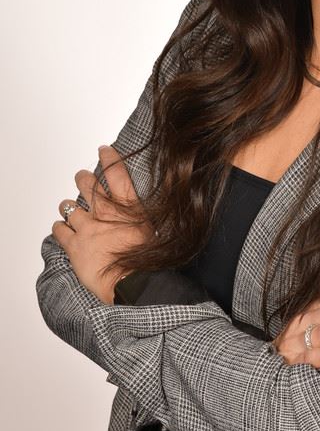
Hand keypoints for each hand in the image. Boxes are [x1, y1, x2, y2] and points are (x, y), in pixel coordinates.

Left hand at [52, 144, 153, 304]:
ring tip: (69, 209)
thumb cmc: (145, 259)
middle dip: (83, 178)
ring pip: (68, 206)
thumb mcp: (151, 230)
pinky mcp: (73, 244)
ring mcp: (87, 226)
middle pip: (87, 184)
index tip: (104, 150)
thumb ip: (138, 217)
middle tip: (82, 177)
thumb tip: (137, 213)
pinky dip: (59, 227)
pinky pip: (59, 229)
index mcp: (127, 206)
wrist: (131, 280)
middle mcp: (104, 212)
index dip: (109, 158)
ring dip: (68, 206)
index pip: (116, 173)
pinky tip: (62, 229)